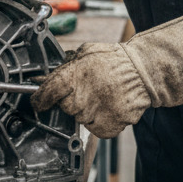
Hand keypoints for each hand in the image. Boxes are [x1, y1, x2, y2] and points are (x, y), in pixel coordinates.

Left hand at [32, 12, 182, 138]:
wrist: (144, 72)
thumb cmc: (116, 60)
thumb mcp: (86, 52)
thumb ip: (66, 65)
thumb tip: (47, 75)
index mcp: (73, 76)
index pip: (46, 94)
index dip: (40, 99)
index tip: (38, 102)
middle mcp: (81, 97)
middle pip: (65, 107)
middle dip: (72, 99)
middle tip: (88, 88)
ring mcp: (94, 114)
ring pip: (80, 118)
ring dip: (87, 110)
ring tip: (102, 95)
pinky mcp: (107, 127)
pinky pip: (95, 129)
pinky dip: (101, 121)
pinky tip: (109, 107)